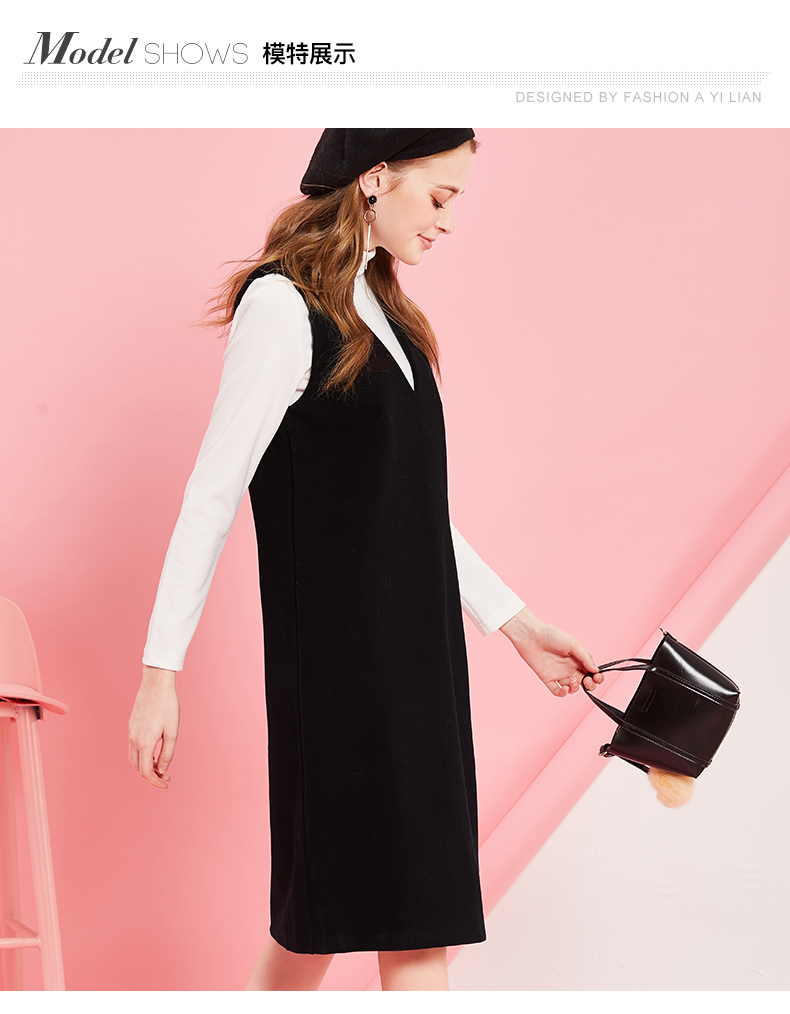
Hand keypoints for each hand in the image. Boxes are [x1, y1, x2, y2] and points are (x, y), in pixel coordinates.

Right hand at [128, 666, 179, 788]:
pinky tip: (154, 752)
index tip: (166, 784)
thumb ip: (167, 753)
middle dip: (152, 775)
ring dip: (146, 766)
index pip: (146, 772)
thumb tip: (162, 770)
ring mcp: (131, 733)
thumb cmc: (167, 706)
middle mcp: (134, 739)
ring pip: (134, 758)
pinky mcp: (131, 726)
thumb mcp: (173, 732)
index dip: (155, 781)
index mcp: (145, 743)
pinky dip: (142, 755)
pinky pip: (133, 748)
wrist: (156, 684)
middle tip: (166, 776)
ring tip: (161, 765)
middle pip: (139, 767)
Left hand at [500, 607, 602, 696]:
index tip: (597, 677)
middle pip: (584, 682)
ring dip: (575, 688)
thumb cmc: (551, 635)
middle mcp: (569, 668)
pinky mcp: (547, 679)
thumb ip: (585, 657)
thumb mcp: (572, 643)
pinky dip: (562, 693)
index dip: (597, 677)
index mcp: (577, 659)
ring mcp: (559, 674)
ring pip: (572, 688)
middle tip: (587, 680)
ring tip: (572, 680)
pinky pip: (557, 691)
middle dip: (589, 685)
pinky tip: (564, 688)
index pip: (591, 672)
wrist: (531, 636)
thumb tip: (596, 670)